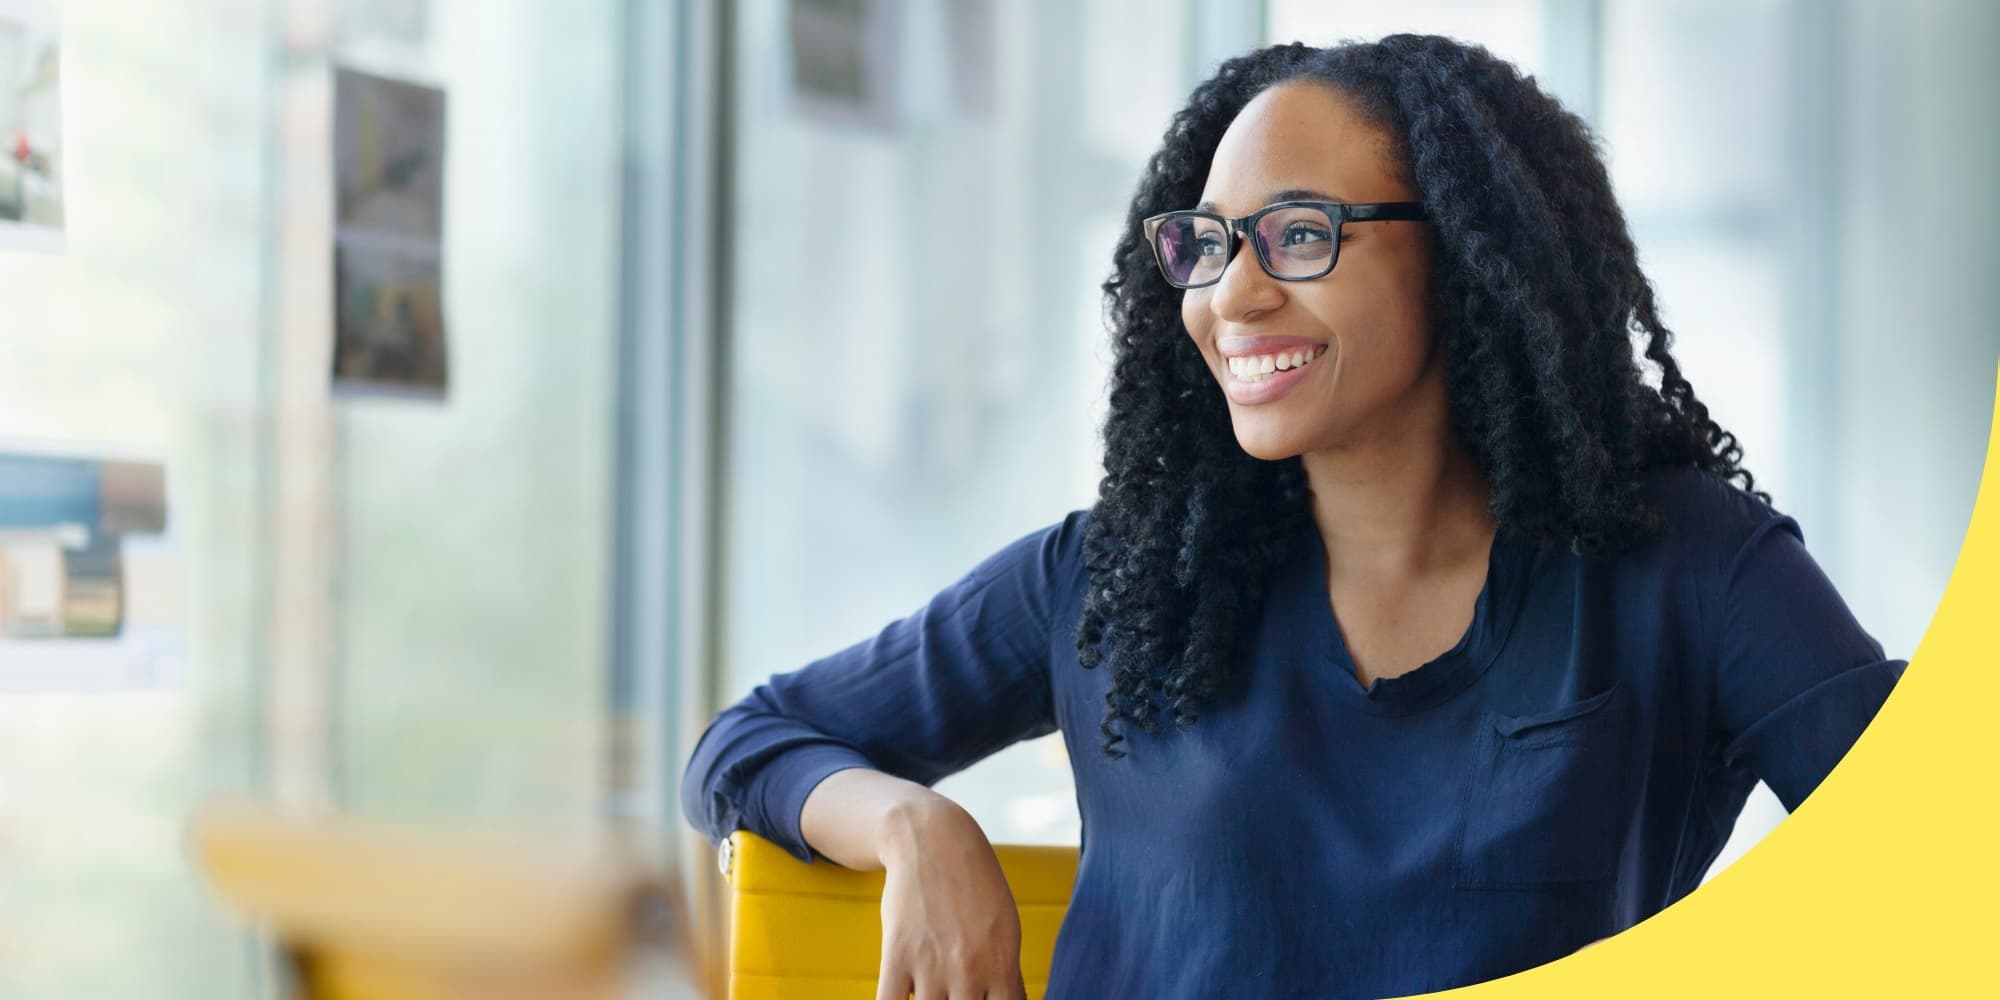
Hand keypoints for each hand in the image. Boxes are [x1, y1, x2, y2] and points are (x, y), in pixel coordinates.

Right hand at [873, 798, 1028, 999]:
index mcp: (1002, 964)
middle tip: (955, 996)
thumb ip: (1008, 973)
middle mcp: (969, 970)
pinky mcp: (896, 956)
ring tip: (932, 994)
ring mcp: (931, 965)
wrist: (933, 840)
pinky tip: (900, 999)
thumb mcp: (1005, 926)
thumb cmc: (974, 884)